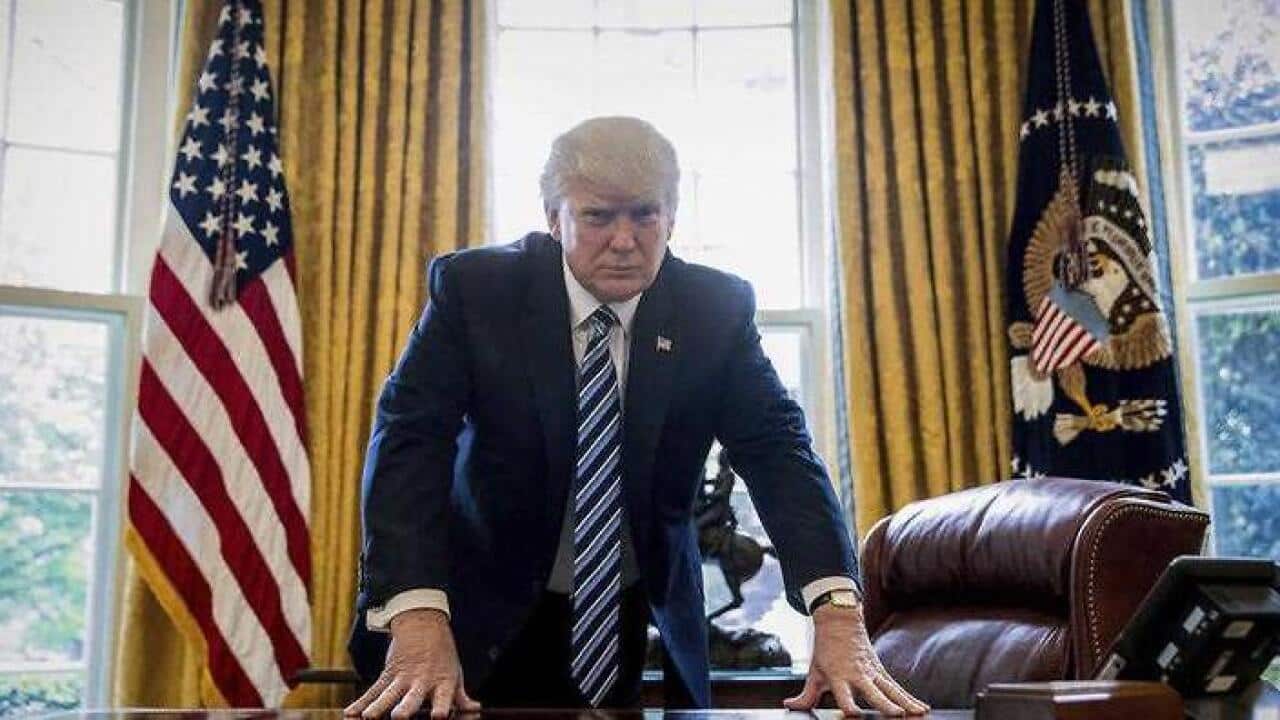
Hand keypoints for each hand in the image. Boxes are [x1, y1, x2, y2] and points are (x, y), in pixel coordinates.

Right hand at [344, 609, 481, 718]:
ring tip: (368, 717)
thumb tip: (475, 710)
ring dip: (377, 707)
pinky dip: (360, 703)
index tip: (438, 716)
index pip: (443, 697)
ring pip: (387, 694)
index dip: (442, 707)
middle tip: (399, 717)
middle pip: (412, 698)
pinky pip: (373, 690)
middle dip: (405, 709)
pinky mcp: (388, 674)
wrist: (422, 623)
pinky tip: (350, 714)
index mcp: (442, 683)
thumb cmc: (442, 656)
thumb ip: (460, 697)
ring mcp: (402, 678)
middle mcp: (421, 682)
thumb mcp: (455, 674)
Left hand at [784, 602, 928, 716]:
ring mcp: (872, 671)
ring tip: (917, 714)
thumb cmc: (826, 649)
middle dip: (885, 704)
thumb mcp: (814, 672)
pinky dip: (910, 698)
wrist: (840, 621)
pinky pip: (897, 687)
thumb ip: (806, 695)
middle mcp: (857, 674)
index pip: (843, 693)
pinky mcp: (881, 670)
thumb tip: (789, 705)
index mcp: (838, 675)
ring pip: (891, 689)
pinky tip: (921, 708)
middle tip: (897, 715)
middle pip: (873, 691)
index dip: (848, 703)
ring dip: (905, 702)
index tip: (853, 714)